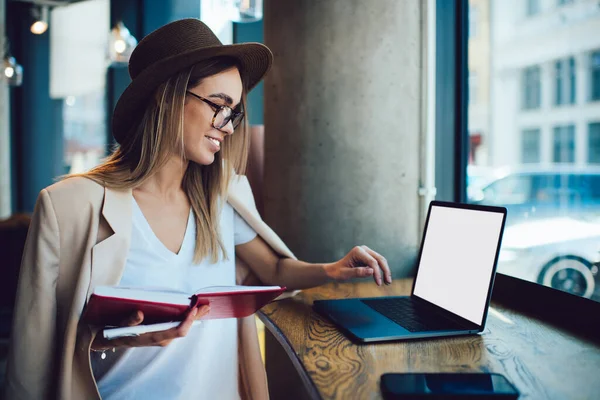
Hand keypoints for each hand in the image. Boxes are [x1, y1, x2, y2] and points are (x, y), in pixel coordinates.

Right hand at [91, 305, 209, 349]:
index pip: (177, 332)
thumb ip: (129, 321)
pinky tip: (192, 310)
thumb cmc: (115, 331)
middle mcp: (160, 339)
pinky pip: (177, 326)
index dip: (188, 321)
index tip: (194, 309)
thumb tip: (139, 313)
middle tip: (207, 306)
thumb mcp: (119, 325)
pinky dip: (186, 318)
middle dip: (196, 318)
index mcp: (153, 337)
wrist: (108, 339)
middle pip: (184, 329)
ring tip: (204, 307)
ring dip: (193, 318)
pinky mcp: (160, 333)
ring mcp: (161, 337)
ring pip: (182, 328)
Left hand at [324, 245, 391, 285]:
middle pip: (379, 259)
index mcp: (358, 251)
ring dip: (385, 270)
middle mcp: (363, 249)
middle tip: (388, 282)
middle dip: (385, 270)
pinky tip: (383, 279)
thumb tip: (372, 272)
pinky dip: (382, 270)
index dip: (377, 273)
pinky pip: (378, 263)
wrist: (334, 270)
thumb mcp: (346, 274)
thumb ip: (358, 272)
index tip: (378, 283)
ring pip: (381, 260)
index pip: (372, 262)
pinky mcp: (368, 257)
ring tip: (387, 282)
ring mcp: (367, 252)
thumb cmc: (338, 272)